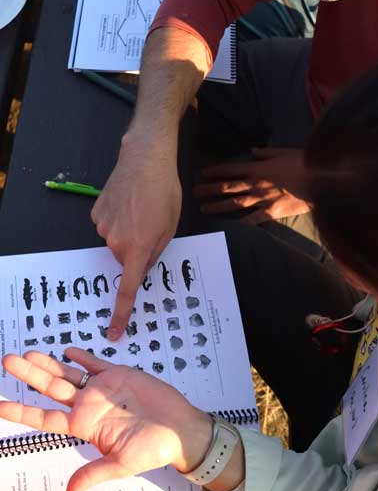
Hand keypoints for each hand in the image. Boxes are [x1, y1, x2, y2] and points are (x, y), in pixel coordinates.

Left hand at [0, 348, 212, 490]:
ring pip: (68, 373)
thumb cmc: (153, 449)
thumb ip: (93, 473)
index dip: (21, 411)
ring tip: (27, 353)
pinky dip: (81, 356)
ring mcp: (102, 388)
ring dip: (48, 363)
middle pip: (50, 388)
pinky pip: (95, 363)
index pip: (44, 417)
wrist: (180, 428)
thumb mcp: (121, 465)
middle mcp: (88, 405)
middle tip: (7, 361)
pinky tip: (67, 350)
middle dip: (28, 375)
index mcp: (84, 426)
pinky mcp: (119, 374)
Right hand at [92, 133, 180, 338]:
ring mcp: (102, 227)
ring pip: (117, 242)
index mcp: (138, 247)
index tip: (114, 332)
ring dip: (129, 232)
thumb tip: (142, 268)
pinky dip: (118, 219)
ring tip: (141, 207)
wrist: (145, 158)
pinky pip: (108, 226)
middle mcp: (116, 241)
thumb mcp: (170, 226)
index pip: (127, 288)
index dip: (121, 313)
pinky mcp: (95, 213)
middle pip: (126, 259)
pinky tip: (128, 201)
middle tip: (152, 225)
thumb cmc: (164, 192)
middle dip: (138, 250)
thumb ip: (155, 252)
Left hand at [195, 147, 310, 224]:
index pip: (230, 169)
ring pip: (234, 204)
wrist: (318, 180)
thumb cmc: (302, 163)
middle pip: (227, 187)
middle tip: (194, 192)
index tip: (201, 173)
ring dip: (217, 206)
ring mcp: (262, 200)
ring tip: (204, 208)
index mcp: (257, 168)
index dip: (214, 171)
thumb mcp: (282, 152)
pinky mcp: (271, 213)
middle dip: (209, 189)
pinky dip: (241, 225)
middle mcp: (255, 184)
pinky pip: (253, 220)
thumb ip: (265, 153)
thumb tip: (251, 152)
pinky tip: (230, 229)